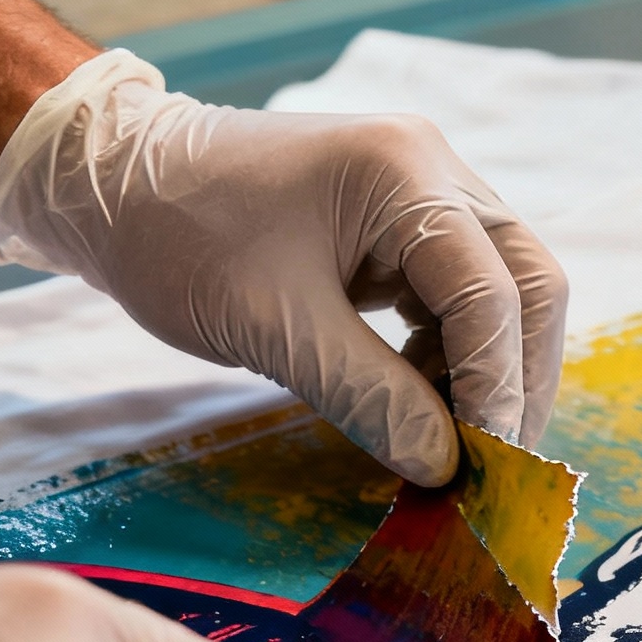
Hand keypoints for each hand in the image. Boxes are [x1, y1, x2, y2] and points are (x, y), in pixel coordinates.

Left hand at [0, 50, 567, 485]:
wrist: (114, 184)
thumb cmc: (181, 238)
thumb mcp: (275, 328)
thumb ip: (371, 397)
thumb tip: (445, 467)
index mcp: (405, 174)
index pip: (492, 292)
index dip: (497, 387)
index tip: (481, 468)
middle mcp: (434, 173)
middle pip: (527, 285)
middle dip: (517, 382)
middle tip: (494, 468)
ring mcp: (423, 197)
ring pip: (502, 296)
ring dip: (489, 375)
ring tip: (455, 447)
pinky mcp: (402, 230)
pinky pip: (458, 301)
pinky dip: (453, 361)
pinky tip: (421, 409)